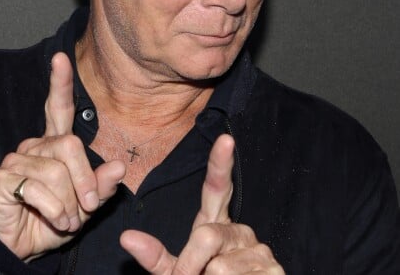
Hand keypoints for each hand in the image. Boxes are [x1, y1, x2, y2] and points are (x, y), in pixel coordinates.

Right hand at [0, 52, 125, 260]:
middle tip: (85, 209)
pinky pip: (38, 189)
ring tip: (64, 219)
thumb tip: (119, 167)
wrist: (21, 247)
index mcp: (54, 144)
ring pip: (56, 172)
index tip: (61, 58)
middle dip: (84, 181)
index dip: (60, 82)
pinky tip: (50, 219)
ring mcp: (17, 158)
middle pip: (70, 146)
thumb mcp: (85, 206)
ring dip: (68, 205)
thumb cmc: (53, 220)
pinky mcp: (3, 177)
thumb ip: (101, 187)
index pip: (58, 107)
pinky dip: (53, 211)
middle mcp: (35, 144)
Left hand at [121, 134, 283, 273]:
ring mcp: (260, 251)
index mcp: (216, 225)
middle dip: (191, 265)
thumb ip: (155, 256)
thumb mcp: (176, 272)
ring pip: (221, 268)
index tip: (225, 139)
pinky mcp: (275, 271)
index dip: (220, 163)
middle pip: (207, 236)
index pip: (217, 188)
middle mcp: (240, 231)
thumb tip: (125, 237)